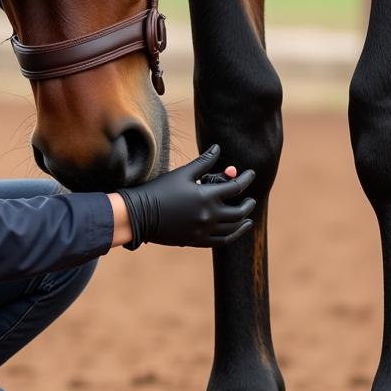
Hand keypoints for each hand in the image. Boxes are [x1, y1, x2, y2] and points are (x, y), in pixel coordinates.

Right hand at [116, 145, 255, 248]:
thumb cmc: (160, 190)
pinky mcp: (197, 240)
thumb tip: (218, 149)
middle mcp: (209, 215)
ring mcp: (204, 230)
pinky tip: (234, 231)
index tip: (250, 174)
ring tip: (248, 218)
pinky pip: (221, 241)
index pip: (236, 187)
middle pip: (239, 212)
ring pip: (233, 229)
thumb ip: (203, 162)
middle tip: (250, 200)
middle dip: (248, 204)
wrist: (140, 214)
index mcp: (207, 196)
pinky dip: (232, 235)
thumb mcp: (183, 173)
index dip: (246, 179)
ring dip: (243, 222)